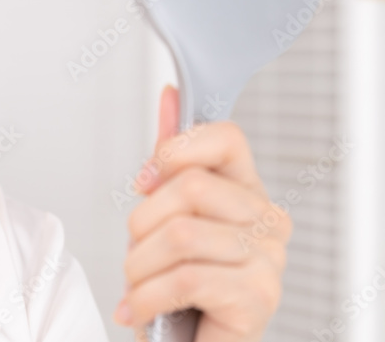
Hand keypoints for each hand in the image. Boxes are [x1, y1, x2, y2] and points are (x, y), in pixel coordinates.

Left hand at [115, 85, 292, 340]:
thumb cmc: (178, 284)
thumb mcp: (164, 214)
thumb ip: (171, 160)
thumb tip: (171, 97)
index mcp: (247, 191)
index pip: (225, 136)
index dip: (174, 151)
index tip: (145, 182)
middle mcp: (267, 221)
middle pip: (190, 186)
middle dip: (141, 224)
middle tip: (136, 254)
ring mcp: (269, 259)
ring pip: (180, 234)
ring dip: (138, 266)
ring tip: (137, 287)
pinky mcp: (258, 297)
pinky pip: (185, 278)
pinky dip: (146, 297)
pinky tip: (139, 308)